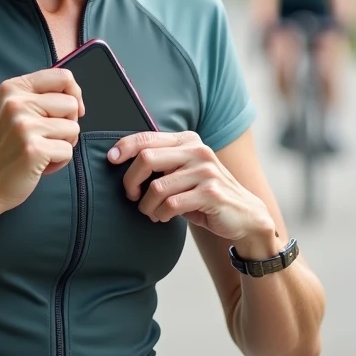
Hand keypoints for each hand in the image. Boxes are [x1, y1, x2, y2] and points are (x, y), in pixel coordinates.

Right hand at [0, 69, 83, 214]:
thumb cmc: (5, 149)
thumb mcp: (14, 111)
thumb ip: (39, 97)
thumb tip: (75, 96)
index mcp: (13, 88)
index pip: (62, 77)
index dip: (74, 94)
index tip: (69, 112)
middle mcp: (16, 102)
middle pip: (71, 104)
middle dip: (68, 124)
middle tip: (46, 138)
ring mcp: (24, 125)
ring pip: (73, 128)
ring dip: (63, 144)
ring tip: (40, 151)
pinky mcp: (33, 148)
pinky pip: (68, 151)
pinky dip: (59, 161)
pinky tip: (39, 164)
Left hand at [109, 132, 278, 254]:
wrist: (245, 215)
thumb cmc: (205, 194)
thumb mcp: (185, 171)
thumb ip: (163, 162)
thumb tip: (121, 160)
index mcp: (188, 140)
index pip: (147, 138)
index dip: (124, 147)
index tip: (111, 159)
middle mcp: (198, 151)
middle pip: (146, 158)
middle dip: (130, 180)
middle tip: (131, 195)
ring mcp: (206, 171)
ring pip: (157, 187)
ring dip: (147, 205)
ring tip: (151, 212)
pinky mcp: (211, 193)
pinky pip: (171, 205)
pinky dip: (161, 214)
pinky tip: (164, 217)